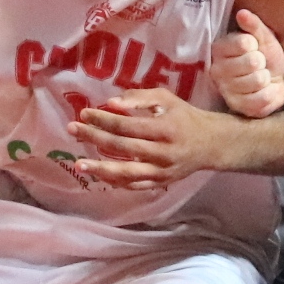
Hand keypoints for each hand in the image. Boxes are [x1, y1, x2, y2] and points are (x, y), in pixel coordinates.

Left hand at [71, 87, 233, 189]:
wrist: (211, 144)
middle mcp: (162, 152)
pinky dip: (115, 181)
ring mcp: (161, 171)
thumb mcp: (167, 99)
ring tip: (78, 164)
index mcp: (164, 128)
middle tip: (72, 130)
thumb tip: (111, 103)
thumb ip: (140, 98)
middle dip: (94, 137)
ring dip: (100, 168)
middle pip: (122, 146)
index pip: (127, 125)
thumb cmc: (184, 117)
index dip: (103, 119)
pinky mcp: (160, 183)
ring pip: (126, 172)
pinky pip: (134, 186)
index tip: (84, 113)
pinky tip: (99, 174)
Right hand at [210, 10, 283, 118]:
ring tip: (262, 77)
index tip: (254, 48)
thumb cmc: (266, 54)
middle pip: (252, 62)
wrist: (277, 79)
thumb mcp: (263, 36)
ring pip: (258, 80)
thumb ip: (253, 24)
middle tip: (260, 65)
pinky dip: (271, 94)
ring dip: (267, 78)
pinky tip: (265, 91)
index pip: (243, 42)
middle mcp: (217, 71)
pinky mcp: (239, 108)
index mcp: (219, 49)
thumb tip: (242, 14)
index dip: (255, 45)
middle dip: (263, 62)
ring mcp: (226, 91)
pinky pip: (262, 100)